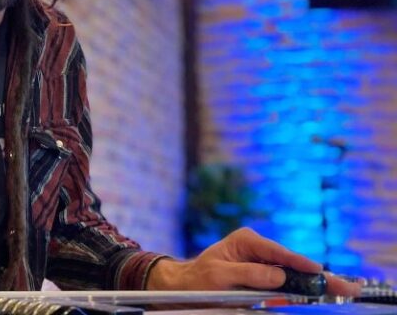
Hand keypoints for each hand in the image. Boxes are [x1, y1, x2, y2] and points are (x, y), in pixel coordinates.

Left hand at [146, 227, 361, 296]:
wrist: (185, 286)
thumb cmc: (199, 279)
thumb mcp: (220, 276)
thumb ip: (250, 274)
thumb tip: (280, 275)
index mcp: (246, 240)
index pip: (279, 252)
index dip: (301, 264)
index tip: (319, 272)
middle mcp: (257, 248)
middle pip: (292, 263)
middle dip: (317, 274)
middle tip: (345, 285)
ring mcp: (261, 262)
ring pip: (292, 273)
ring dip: (314, 283)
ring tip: (340, 288)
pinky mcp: (262, 277)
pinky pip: (285, 283)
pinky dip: (301, 289)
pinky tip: (319, 290)